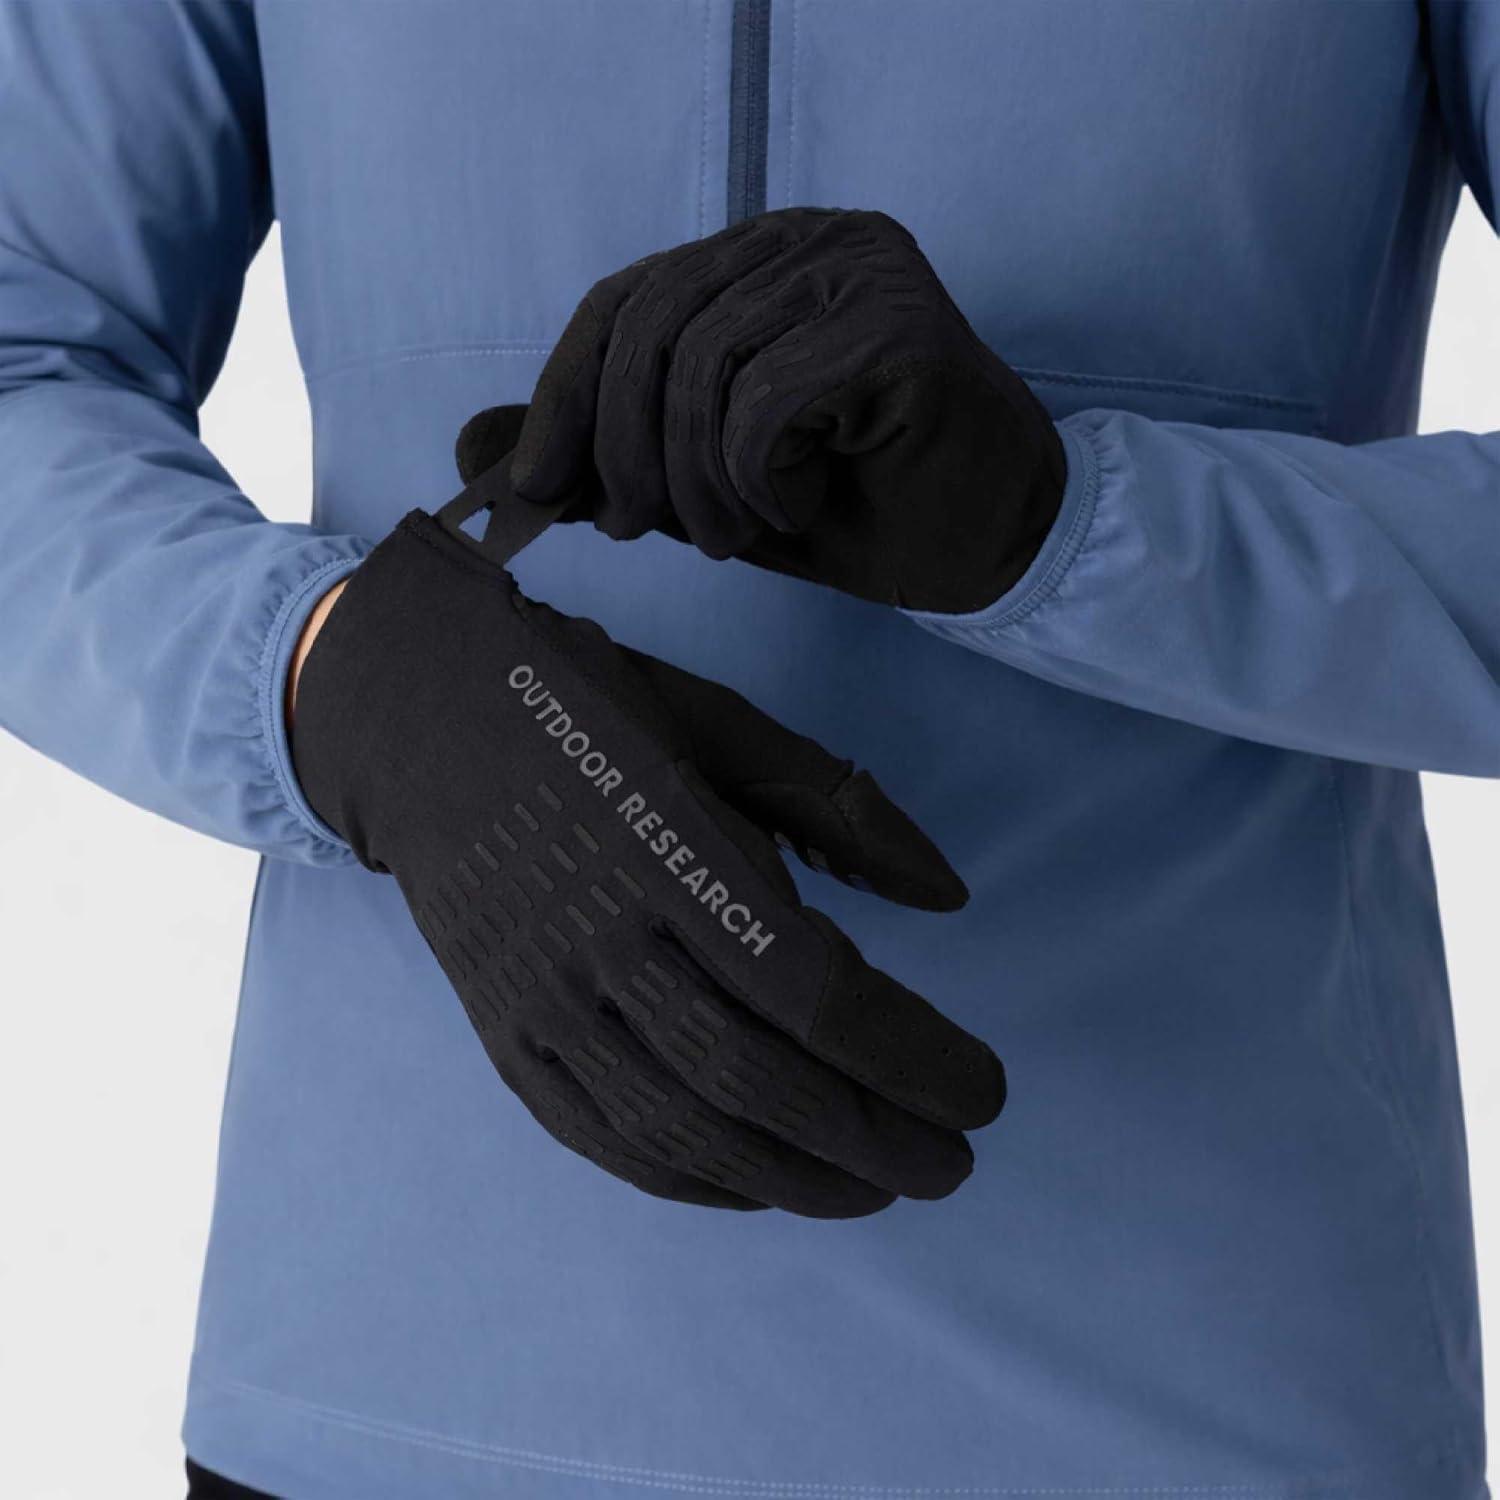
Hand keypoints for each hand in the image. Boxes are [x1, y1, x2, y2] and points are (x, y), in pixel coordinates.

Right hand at [289, 506, 1004, 1215]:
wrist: (411, 711)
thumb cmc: (582, 702)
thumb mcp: (717, 720)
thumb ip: (837, 803)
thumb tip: (949, 898)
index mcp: (666, 843)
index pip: (812, 990)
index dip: (909, 1057)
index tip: (981, 1091)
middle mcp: (597, 936)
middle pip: (756, 1078)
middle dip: (873, 1139)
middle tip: (952, 1162)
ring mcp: (538, 997)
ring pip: (680, 1128)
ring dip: (797, 1179)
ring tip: (878, 1189)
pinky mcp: (502, 1034)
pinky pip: (603, 1138)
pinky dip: (693, 1179)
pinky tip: (761, 1185)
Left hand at [459, 207, 1065, 613]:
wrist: (990, 545)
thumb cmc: (857, 509)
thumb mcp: (705, 486)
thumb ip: (610, 457)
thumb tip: (480, 451)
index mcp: (760, 261)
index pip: (627, 298)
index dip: (565, 392)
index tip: (535, 484)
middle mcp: (809, 241)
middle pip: (651, 322)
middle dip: (620, 448)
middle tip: (635, 532)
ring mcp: (858, 268)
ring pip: (702, 366)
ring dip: (695, 482)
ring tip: (737, 535)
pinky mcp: (896, 322)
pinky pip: (763, 402)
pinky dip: (757, 478)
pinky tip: (800, 506)